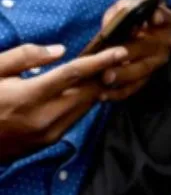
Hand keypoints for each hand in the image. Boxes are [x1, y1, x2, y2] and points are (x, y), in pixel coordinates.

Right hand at [0, 43, 128, 161]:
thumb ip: (24, 57)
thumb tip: (60, 51)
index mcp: (27, 97)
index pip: (75, 75)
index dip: (101, 61)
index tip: (121, 50)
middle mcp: (42, 118)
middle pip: (87, 92)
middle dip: (104, 74)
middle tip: (114, 58)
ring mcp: (46, 134)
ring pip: (84, 107)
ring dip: (95, 89)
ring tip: (102, 72)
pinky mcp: (46, 143)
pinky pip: (74, 119)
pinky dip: (82, 104)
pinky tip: (81, 92)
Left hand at [97, 1, 170, 100]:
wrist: (133, 38)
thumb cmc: (128, 20)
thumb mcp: (125, 8)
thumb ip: (121, 8)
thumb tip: (114, 20)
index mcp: (162, 23)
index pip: (166, 16)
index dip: (160, 16)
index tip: (154, 18)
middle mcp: (163, 43)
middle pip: (147, 47)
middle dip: (130, 52)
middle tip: (115, 51)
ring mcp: (155, 63)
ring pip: (141, 71)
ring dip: (124, 75)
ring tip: (106, 78)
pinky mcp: (145, 78)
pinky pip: (133, 88)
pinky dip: (119, 92)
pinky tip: (103, 94)